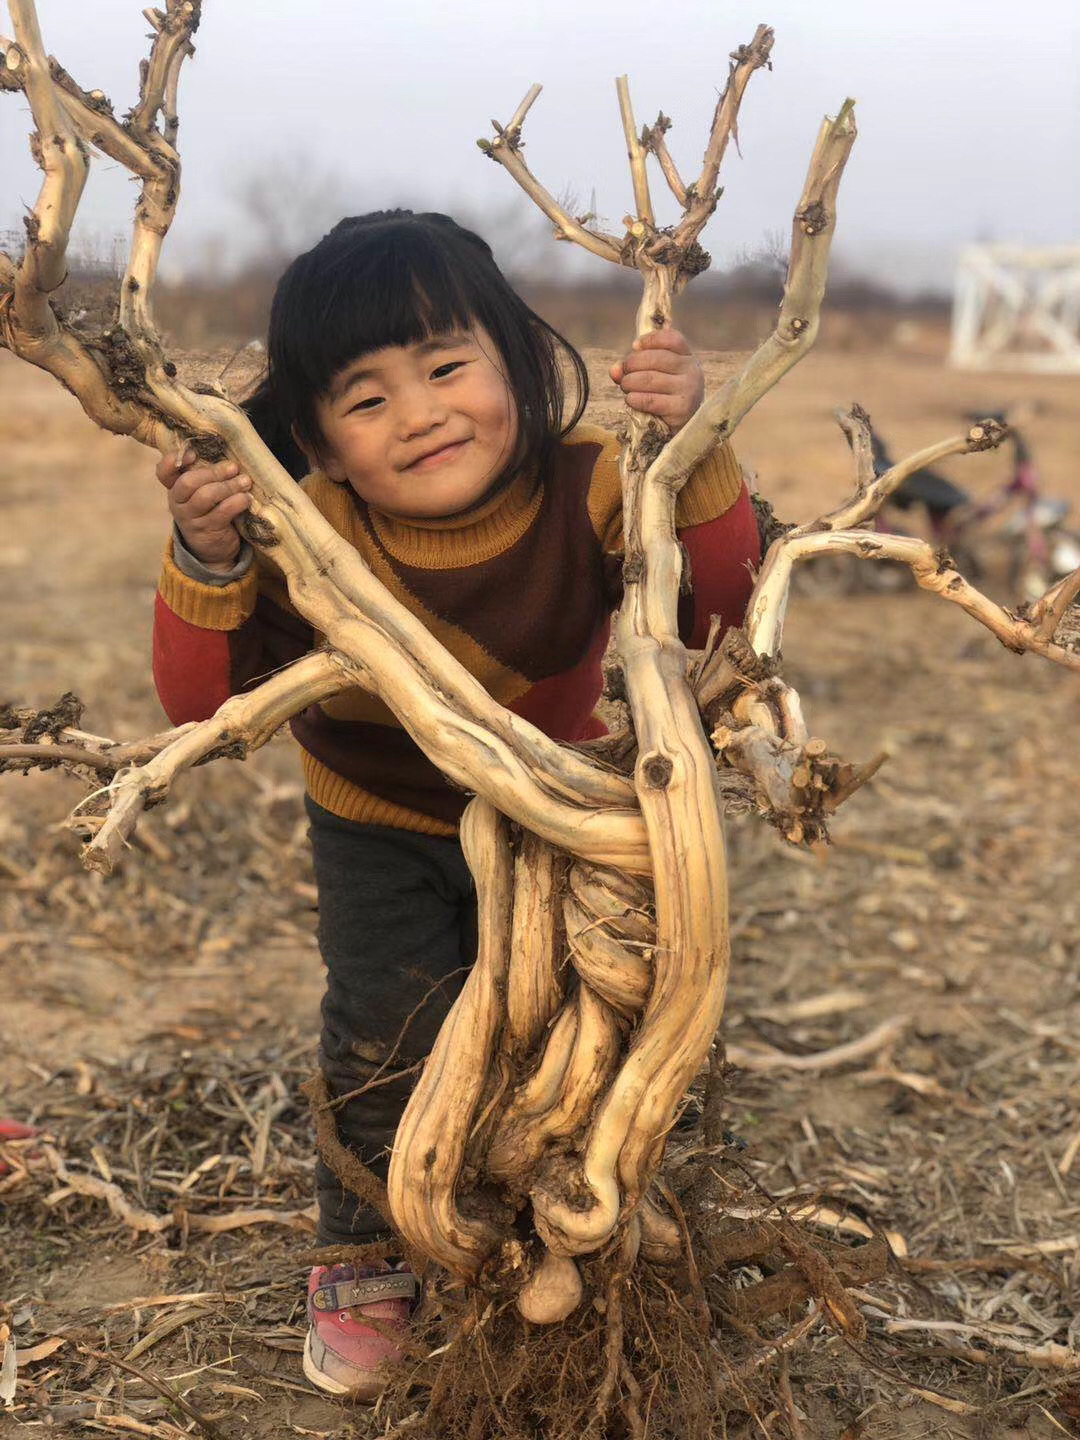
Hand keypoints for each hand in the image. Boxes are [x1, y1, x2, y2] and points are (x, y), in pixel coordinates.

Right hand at [157, 447, 251, 570]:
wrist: (213, 550)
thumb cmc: (211, 512)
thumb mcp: (203, 494)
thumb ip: (207, 477)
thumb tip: (228, 458)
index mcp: (175, 490)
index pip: (163, 473)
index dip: (172, 461)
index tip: (191, 454)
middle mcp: (178, 504)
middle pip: (188, 482)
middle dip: (213, 472)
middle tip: (234, 467)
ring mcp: (191, 519)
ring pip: (206, 496)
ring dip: (229, 486)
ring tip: (245, 482)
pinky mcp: (207, 530)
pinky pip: (222, 512)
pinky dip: (237, 502)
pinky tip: (247, 499)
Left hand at [609, 328, 704, 433]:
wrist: (683, 426)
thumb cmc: (666, 395)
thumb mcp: (654, 376)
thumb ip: (634, 368)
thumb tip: (615, 369)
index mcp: (687, 356)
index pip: (671, 338)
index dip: (650, 340)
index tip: (634, 347)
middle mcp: (691, 370)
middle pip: (654, 358)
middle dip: (631, 365)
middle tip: (624, 375)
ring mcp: (688, 389)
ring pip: (649, 378)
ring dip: (629, 382)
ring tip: (626, 388)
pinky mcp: (681, 409)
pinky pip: (650, 400)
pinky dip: (634, 399)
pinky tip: (631, 399)